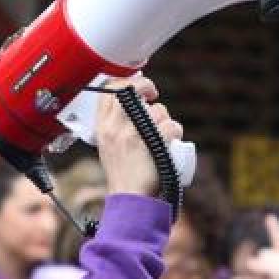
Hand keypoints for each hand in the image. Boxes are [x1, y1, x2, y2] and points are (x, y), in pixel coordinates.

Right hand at [95, 76, 182, 196]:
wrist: (128, 197)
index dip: (125, 81)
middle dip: (146, 86)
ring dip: (165, 119)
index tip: (137, 86)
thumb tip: (133, 102)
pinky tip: (172, 141)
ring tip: (163, 135)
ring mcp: (133, 134)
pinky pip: (170, 126)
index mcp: (103, 126)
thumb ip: (114, 125)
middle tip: (153, 95)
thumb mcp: (107, 144)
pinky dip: (175, 132)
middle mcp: (115, 127)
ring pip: (157, 110)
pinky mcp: (152, 143)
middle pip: (131, 89)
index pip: (108, 90)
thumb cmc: (122, 172)